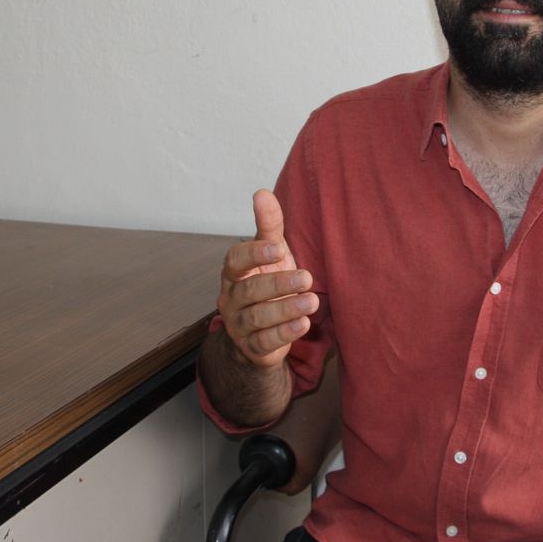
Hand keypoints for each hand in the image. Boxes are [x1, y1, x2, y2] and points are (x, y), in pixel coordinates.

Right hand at [216, 189, 318, 368]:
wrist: (262, 333)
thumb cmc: (268, 282)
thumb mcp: (272, 254)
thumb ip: (268, 227)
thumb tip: (262, 193)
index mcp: (234, 273)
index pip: (235, 261)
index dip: (254, 254)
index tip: (278, 248)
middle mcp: (231, 299)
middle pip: (249, 291)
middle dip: (278, 284)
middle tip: (307, 278)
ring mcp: (239, 326)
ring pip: (257, 318)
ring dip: (285, 309)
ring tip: (311, 302)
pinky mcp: (252, 348)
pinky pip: (265, 342)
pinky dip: (284, 333)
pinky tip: (303, 324)